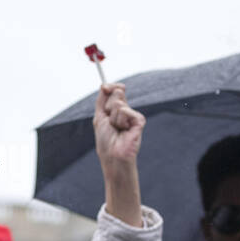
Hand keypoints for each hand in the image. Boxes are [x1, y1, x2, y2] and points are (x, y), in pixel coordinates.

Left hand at [94, 83, 144, 226]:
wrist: (112, 156)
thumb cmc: (105, 141)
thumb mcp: (99, 117)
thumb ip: (102, 100)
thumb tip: (104, 84)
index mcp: (116, 110)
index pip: (115, 90)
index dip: (110, 86)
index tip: (105, 87)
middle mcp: (126, 111)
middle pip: (117, 93)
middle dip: (108, 107)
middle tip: (110, 122)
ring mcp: (133, 116)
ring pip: (119, 103)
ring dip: (112, 118)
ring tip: (116, 129)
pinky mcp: (139, 121)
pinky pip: (126, 111)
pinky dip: (120, 121)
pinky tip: (124, 131)